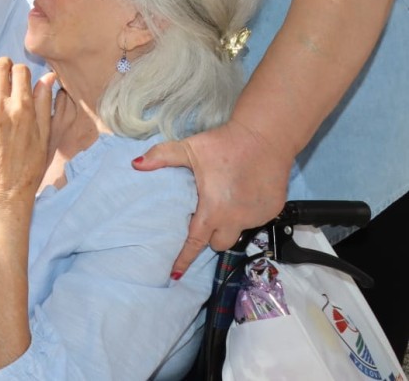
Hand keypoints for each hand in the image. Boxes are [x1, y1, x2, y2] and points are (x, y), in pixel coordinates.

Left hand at [0, 58, 52, 205]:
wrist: (4, 187)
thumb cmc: (29, 163)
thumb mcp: (45, 133)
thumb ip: (44, 102)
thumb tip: (48, 76)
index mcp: (22, 109)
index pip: (20, 71)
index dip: (23, 71)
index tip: (22, 78)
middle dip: (5, 66)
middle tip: (7, 73)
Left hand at [133, 118, 290, 279]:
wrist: (266, 136)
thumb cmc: (224, 144)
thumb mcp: (189, 149)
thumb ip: (162, 157)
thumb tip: (136, 164)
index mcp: (214, 210)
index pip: (195, 242)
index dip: (184, 258)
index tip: (174, 273)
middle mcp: (237, 219)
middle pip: (218, 243)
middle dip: (209, 236)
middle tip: (204, 217)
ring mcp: (257, 217)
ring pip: (238, 231)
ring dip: (229, 222)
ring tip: (225, 199)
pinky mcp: (273, 210)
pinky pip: (255, 219)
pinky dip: (247, 212)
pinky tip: (243, 192)